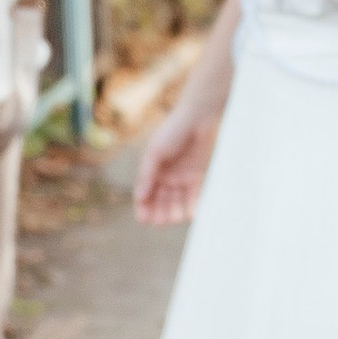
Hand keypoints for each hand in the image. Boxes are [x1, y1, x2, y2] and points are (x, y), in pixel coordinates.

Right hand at [134, 101, 219, 225]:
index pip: (146, 194)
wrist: (197, 117)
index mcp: (152, 171)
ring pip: (177, 201)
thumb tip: (139, 197)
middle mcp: (166, 177)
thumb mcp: (155, 152)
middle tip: (161, 221)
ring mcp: (183, 178)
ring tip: (176, 218)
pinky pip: (195, 195)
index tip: (144, 219)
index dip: (143, 208)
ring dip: (175, 212)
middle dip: (160, 212)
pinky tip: (190, 214)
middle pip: (161, 201)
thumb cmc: (172, 130)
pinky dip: (192, 205)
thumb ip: (147, 174)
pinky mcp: (198, 176)